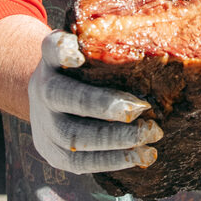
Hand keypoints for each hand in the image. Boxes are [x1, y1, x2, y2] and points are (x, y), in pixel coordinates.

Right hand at [27, 31, 161, 173]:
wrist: (48, 98)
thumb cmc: (84, 70)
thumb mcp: (88, 50)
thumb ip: (107, 45)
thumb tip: (157, 38)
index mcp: (51, 59)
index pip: (52, 47)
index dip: (63, 50)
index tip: (78, 56)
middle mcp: (43, 88)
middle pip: (64, 97)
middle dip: (103, 106)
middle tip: (141, 108)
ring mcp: (43, 124)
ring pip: (72, 136)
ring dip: (114, 139)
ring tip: (149, 136)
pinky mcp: (52, 152)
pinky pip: (79, 163)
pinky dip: (111, 161)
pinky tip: (138, 157)